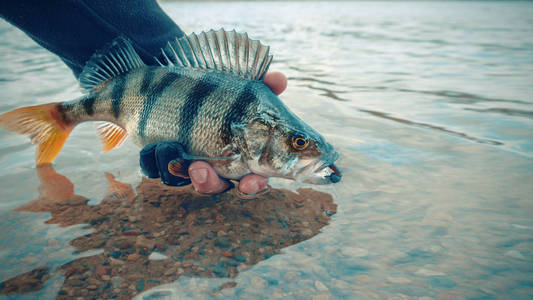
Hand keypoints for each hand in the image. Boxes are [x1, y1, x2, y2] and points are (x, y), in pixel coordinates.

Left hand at [140, 71, 287, 194]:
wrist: (167, 72)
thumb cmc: (213, 84)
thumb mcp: (239, 82)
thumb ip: (262, 83)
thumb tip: (279, 79)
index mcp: (239, 153)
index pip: (253, 178)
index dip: (253, 185)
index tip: (249, 182)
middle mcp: (213, 163)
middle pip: (217, 187)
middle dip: (209, 184)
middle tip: (200, 171)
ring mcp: (185, 162)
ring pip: (182, 181)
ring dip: (176, 169)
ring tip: (170, 146)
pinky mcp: (158, 159)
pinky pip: (154, 170)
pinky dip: (152, 159)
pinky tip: (154, 144)